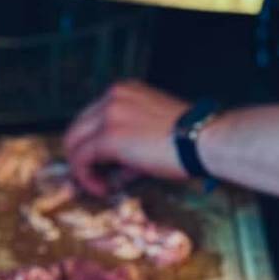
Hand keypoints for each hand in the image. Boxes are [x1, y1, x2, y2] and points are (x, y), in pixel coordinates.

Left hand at [64, 81, 188, 194]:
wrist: (204, 140)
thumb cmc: (188, 139)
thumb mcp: (152, 131)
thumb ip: (127, 142)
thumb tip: (110, 172)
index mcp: (125, 91)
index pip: (91, 116)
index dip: (90, 144)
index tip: (99, 164)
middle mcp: (113, 96)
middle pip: (76, 128)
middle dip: (80, 156)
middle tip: (92, 177)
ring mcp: (109, 114)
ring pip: (74, 143)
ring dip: (81, 168)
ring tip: (98, 185)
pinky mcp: (109, 136)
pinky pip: (81, 159)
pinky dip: (86, 177)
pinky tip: (101, 189)